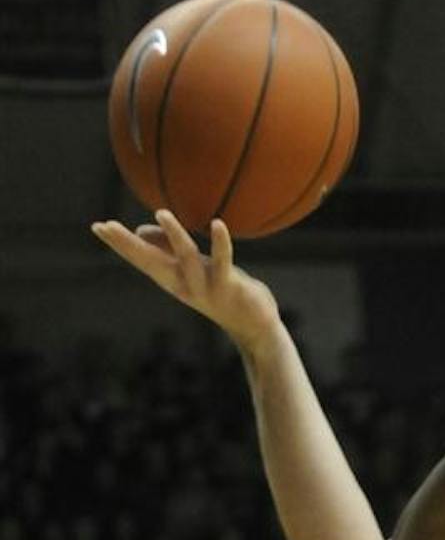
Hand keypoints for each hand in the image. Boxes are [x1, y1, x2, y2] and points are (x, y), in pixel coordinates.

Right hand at [91, 210, 278, 349]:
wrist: (252, 326)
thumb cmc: (223, 292)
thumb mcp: (194, 269)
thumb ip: (168, 249)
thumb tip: (143, 229)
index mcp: (173, 278)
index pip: (140, 258)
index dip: (119, 244)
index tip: (97, 226)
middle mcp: (183, 284)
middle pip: (150, 261)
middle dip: (128, 245)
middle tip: (106, 226)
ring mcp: (204, 287)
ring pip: (186, 257)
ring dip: (174, 235)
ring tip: (162, 213)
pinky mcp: (227, 287)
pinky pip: (224, 262)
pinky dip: (221, 243)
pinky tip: (218, 224)